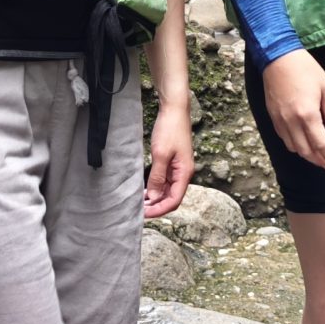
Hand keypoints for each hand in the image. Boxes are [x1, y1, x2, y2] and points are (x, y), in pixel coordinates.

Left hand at [144, 97, 194, 217]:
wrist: (175, 109)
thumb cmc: (170, 129)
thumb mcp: (161, 155)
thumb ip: (158, 178)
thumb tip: (155, 198)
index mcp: (185, 173)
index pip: (174, 200)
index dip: (160, 210)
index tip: (145, 214)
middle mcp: (184, 173)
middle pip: (172, 197)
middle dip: (157, 206)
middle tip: (140, 211)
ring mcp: (179, 168)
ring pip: (169, 190)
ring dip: (156, 198)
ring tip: (141, 203)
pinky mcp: (173, 162)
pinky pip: (166, 181)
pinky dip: (156, 188)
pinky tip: (146, 190)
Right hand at [260, 49, 324, 169]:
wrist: (278, 58)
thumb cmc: (305, 69)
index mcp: (308, 114)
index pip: (320, 144)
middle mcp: (292, 121)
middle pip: (306, 150)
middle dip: (318, 160)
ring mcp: (280, 120)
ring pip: (293, 147)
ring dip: (306, 155)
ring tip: (316, 156)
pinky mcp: (272, 116)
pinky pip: (283, 138)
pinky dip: (293, 145)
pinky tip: (301, 143)